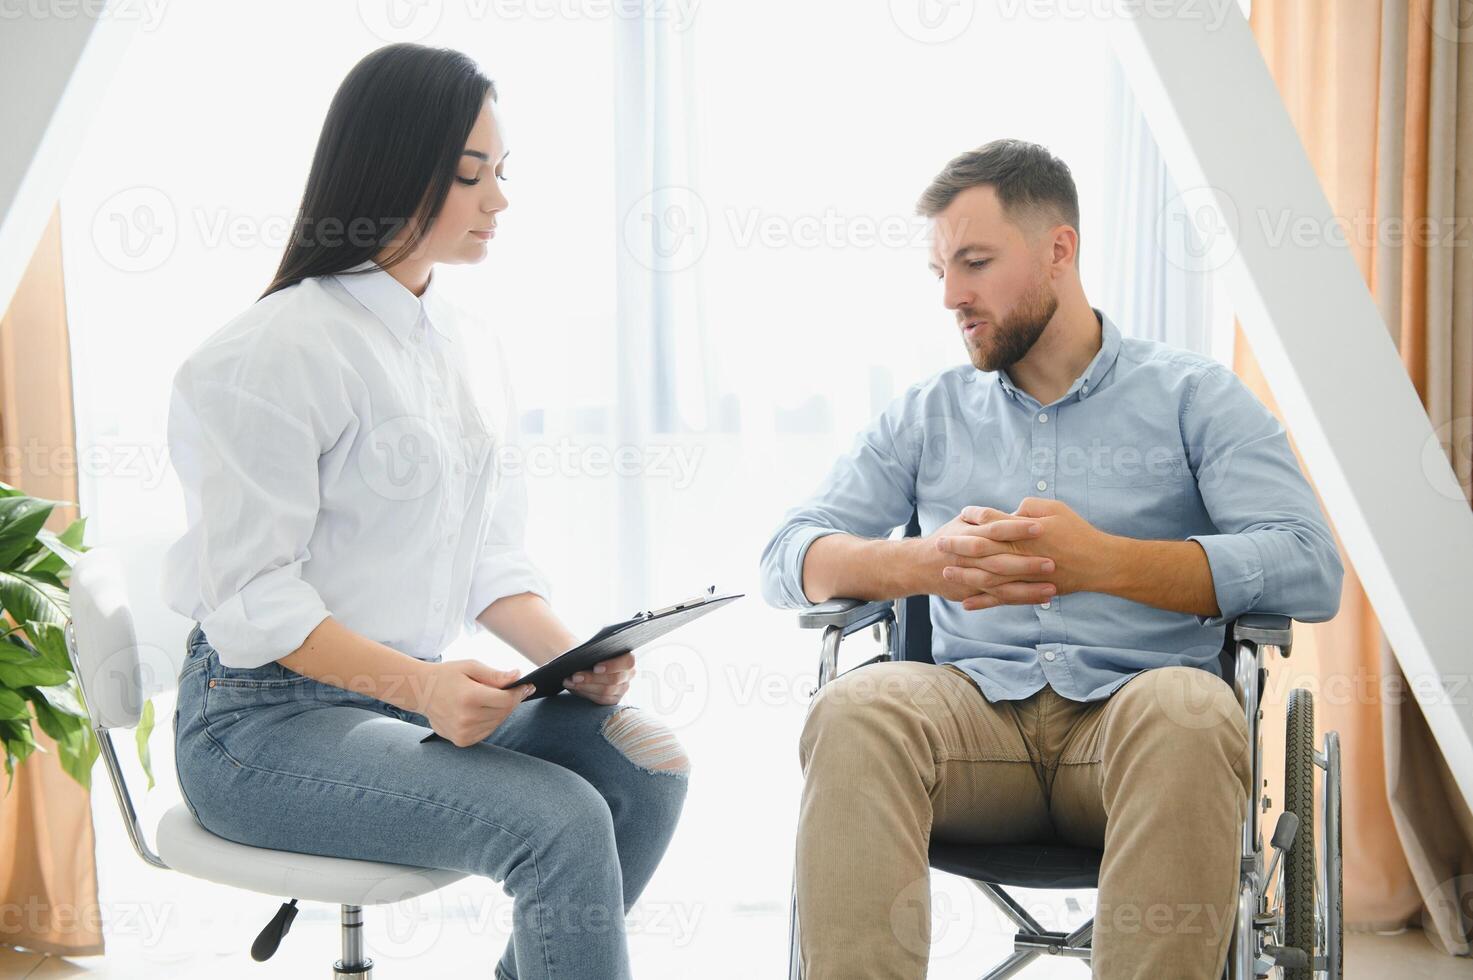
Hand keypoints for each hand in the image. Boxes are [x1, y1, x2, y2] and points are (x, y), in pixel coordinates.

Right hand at [419, 659, 534, 746]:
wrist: (421, 692)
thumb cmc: (447, 676)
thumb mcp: (471, 667)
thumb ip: (495, 675)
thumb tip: (517, 676)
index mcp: (469, 698)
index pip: (506, 700)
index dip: (519, 692)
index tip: (527, 685)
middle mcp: (466, 718)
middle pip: (504, 712)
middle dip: (513, 700)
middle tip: (518, 690)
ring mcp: (463, 732)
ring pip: (497, 723)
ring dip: (503, 711)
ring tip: (499, 698)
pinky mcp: (461, 741)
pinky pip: (487, 731)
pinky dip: (491, 720)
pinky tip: (486, 710)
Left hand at [563, 652, 633, 704]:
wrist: (586, 659)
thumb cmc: (591, 651)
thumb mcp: (593, 648)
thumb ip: (594, 651)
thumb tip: (581, 658)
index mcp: (628, 657)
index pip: (628, 662)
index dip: (612, 666)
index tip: (595, 667)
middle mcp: (629, 674)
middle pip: (613, 680)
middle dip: (592, 678)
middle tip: (575, 676)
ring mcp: (622, 688)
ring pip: (605, 692)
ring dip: (585, 686)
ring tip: (569, 681)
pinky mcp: (614, 699)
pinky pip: (601, 700)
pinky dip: (585, 693)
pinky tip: (573, 687)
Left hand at [937, 498, 1110, 609]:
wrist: (1097, 563)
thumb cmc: (1077, 532)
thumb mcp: (1055, 508)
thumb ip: (1029, 507)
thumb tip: (1010, 511)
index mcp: (1023, 531)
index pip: (991, 522)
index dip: (974, 517)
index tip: (960, 515)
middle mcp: (1019, 553)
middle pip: (981, 549)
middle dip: (958, 546)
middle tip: (939, 544)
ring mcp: (1022, 575)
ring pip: (986, 577)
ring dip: (964, 575)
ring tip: (945, 573)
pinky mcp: (1028, 591)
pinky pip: (1001, 599)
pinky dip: (983, 602)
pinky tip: (967, 603)